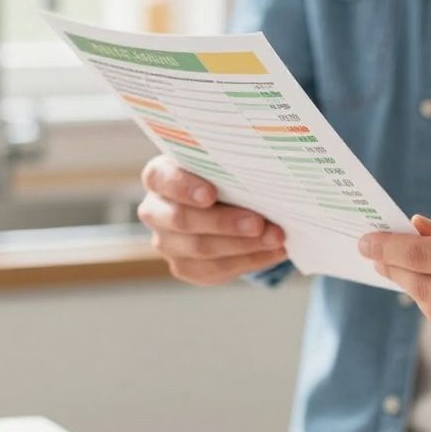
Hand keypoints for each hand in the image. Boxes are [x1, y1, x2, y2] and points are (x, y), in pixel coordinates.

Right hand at [138, 157, 286, 284]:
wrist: (226, 202)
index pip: (161, 179)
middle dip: (224, 223)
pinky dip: (249, 260)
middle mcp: (155, 211)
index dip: (184, 188)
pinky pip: (215, 269)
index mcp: (159, 177)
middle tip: (258, 223)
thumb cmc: (223, 174)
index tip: (210, 194)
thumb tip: (261, 172)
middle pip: (182, 220)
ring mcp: (166, 243)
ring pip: (201, 249)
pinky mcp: (184, 267)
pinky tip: (273, 252)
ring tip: (276, 238)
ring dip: (243, 245)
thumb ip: (230, 164)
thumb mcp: (223, 162)